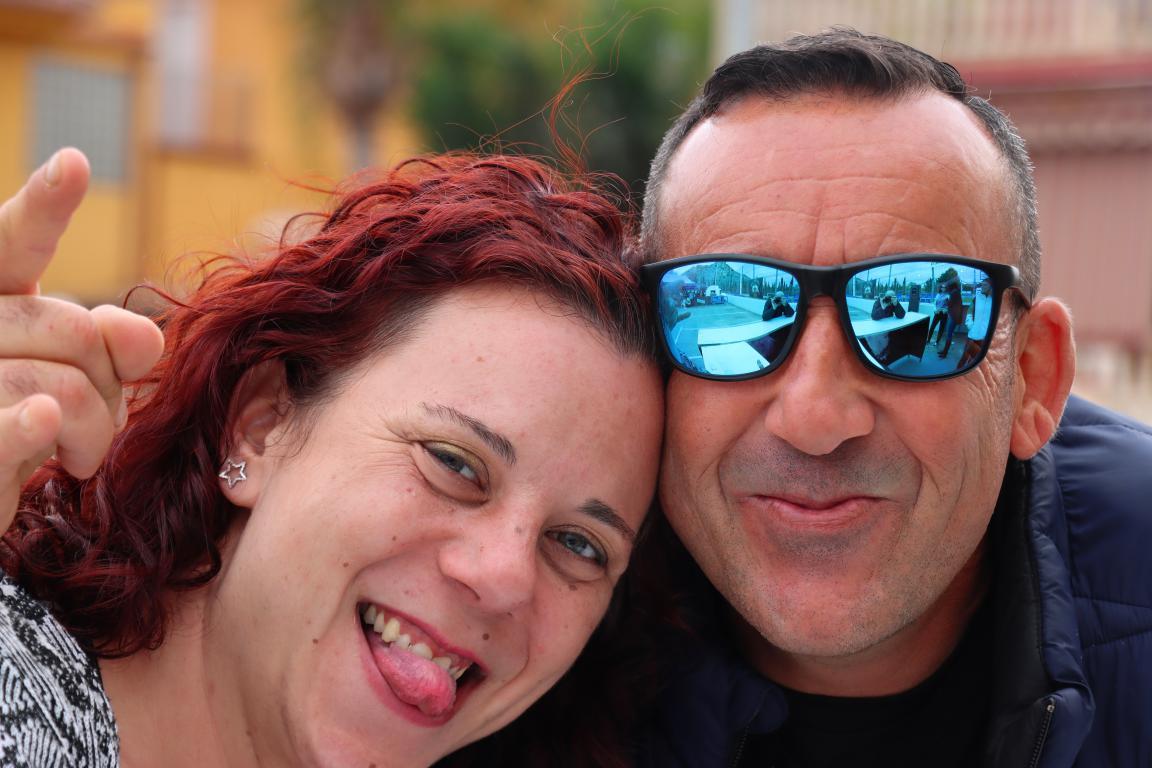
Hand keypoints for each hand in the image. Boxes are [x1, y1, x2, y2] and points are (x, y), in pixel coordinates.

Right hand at [0, 148, 163, 532]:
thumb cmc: (29, 432)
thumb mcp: (79, 379)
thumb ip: (112, 345)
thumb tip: (145, 334)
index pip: (12, 243)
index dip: (44, 206)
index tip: (76, 164)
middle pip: (70, 328)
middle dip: (106, 378)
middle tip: (93, 417)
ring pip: (61, 385)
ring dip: (93, 430)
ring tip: (74, 451)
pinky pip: (17, 419)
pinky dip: (40, 427)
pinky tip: (46, 426)